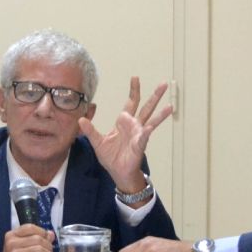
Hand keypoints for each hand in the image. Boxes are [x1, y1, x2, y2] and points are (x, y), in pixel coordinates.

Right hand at [0, 223, 55, 251]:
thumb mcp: (21, 244)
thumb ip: (35, 237)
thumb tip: (50, 234)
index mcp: (12, 235)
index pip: (30, 227)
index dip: (42, 232)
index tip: (47, 239)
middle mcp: (12, 242)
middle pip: (37, 239)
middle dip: (48, 246)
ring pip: (39, 250)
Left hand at [79, 77, 173, 199]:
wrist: (118, 173)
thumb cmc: (111, 158)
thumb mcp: (98, 142)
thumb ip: (91, 130)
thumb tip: (81, 119)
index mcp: (124, 123)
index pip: (131, 103)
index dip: (134, 91)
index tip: (135, 78)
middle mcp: (134, 127)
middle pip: (146, 108)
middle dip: (154, 96)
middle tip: (163, 84)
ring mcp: (139, 136)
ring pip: (151, 121)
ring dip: (160, 114)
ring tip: (170, 106)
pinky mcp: (139, 146)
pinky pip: (143, 138)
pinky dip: (146, 133)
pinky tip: (149, 128)